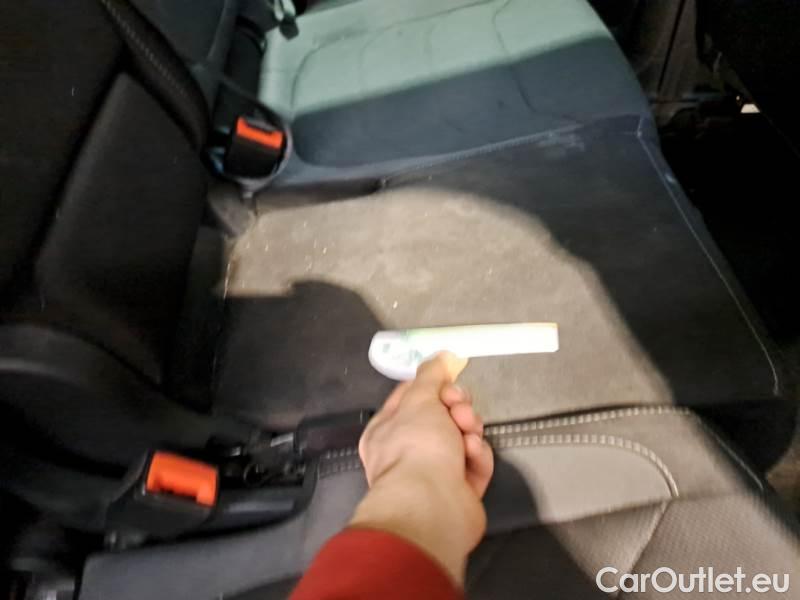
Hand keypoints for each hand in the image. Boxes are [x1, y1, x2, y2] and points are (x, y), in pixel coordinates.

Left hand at [350, 353, 493, 584]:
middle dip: (456, 406)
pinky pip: (475, 461)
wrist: (432, 504)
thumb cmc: (416, 446)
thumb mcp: (420, 399)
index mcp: (387, 430)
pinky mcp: (461, 489)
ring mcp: (435, 472)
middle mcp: (408, 451)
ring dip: (469, 428)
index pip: (410, 397)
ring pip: (462, 436)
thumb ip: (431, 376)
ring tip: (468, 433)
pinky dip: (477, 455)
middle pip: (441, 415)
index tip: (448, 376)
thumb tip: (439, 356)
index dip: (432, 384)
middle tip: (459, 407)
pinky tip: (472, 454)